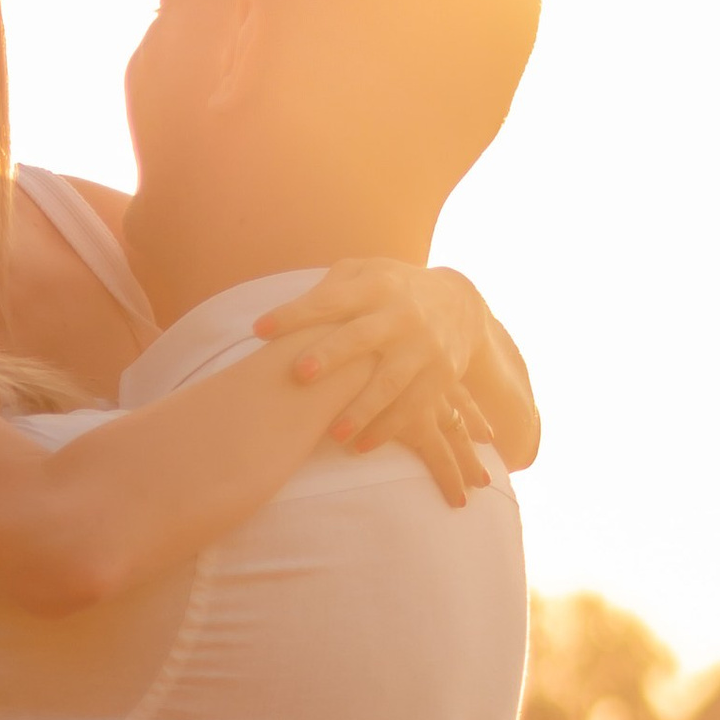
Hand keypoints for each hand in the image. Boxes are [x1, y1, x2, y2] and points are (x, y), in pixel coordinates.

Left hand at [256, 262, 495, 502]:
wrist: (460, 303)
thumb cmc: (391, 290)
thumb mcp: (367, 273)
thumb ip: (331, 287)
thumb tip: (285, 315)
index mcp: (376, 286)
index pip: (330, 300)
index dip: (295, 314)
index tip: (259, 330)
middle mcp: (402, 315)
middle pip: (363, 336)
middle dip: (333, 354)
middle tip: (300, 373)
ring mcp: (424, 347)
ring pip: (391, 381)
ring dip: (362, 409)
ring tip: (334, 434)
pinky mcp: (440, 375)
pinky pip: (413, 407)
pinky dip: (387, 429)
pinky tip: (359, 447)